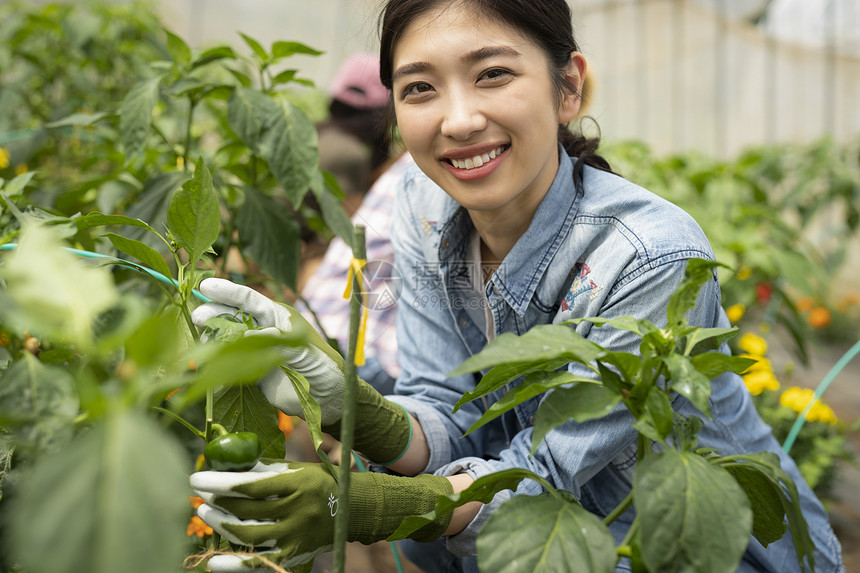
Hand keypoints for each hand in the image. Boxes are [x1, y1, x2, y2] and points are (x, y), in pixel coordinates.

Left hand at [190, 460, 453, 569]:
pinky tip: (214, 561)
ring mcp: (296, 536)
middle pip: (247, 509)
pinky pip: (260, 564)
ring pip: (249, 535)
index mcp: (298, 482)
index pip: (250, 484)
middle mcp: (298, 510)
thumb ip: (264, 469)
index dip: (219, 483)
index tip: (196, 478)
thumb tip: (226, 465)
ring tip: (205, 514)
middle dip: (217, 502)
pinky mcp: (295, 555)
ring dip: (221, 525)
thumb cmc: (319, 483)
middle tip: (200, 496)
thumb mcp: (296, 469)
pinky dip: (235, 566)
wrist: (353, 510)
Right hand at [191, 278, 346, 424]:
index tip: (207, 287)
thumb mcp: (305, 352)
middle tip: (196, 317)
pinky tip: (203, 363)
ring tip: (200, 341)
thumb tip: (247, 333)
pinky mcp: (252, 369)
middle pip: (233, 315)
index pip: (250, 300)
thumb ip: (279, 341)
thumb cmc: (324, 368)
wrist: (327, 399)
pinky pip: (229, 361)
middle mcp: (265, 329)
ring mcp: (256, 349)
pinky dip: (215, 361)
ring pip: (227, 337)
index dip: (228, 293)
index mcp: (280, 317)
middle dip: (214, 313)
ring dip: (211, 336)